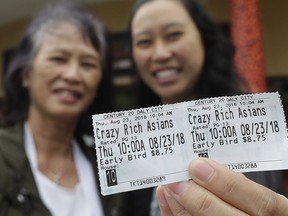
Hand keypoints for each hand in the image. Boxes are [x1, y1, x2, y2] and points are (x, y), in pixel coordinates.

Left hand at [157, 158, 287, 215]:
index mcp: (277, 212)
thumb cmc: (251, 203)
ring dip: (183, 209)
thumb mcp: (254, 193)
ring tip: (168, 188)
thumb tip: (204, 167)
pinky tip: (167, 200)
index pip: (259, 201)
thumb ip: (236, 184)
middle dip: (199, 200)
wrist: (245, 214)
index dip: (227, 183)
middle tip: (176, 181)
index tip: (198, 165)